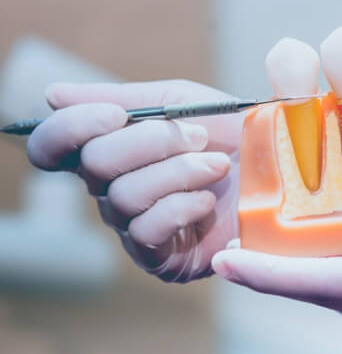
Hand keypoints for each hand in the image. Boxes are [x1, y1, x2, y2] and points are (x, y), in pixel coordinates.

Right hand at [27, 80, 242, 281]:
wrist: (278, 167)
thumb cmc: (230, 132)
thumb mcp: (178, 100)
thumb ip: (121, 96)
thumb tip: (51, 95)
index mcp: (113, 151)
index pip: (53, 147)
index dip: (73, 127)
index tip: (118, 115)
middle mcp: (113, 191)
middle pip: (93, 165)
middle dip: (151, 142)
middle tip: (199, 137)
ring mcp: (134, 226)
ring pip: (124, 195)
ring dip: (178, 172)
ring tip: (216, 166)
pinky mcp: (160, 258)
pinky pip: (146, 230)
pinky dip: (182, 206)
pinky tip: (209, 201)